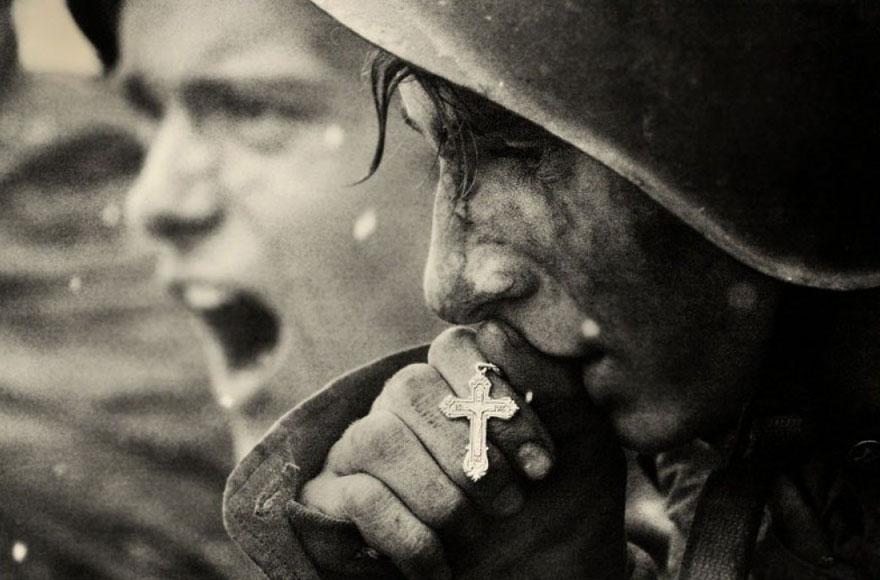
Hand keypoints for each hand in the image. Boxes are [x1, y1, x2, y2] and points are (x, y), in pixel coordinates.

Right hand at [301, 323, 625, 578]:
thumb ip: (550, 380)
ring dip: (441, 496)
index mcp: (456, 380)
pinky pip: (360, 498)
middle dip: (469, 455)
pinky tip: (442, 567)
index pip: (453, 346)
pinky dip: (412, 538)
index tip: (543, 465)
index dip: (500, 400)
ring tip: (476, 532)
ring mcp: (360, 449)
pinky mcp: (333, 500)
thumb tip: (493, 329)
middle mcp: (402, 406)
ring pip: (378, 439)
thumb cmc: (563, 505)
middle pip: (408, 387)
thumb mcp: (579, 440)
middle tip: (512, 503)